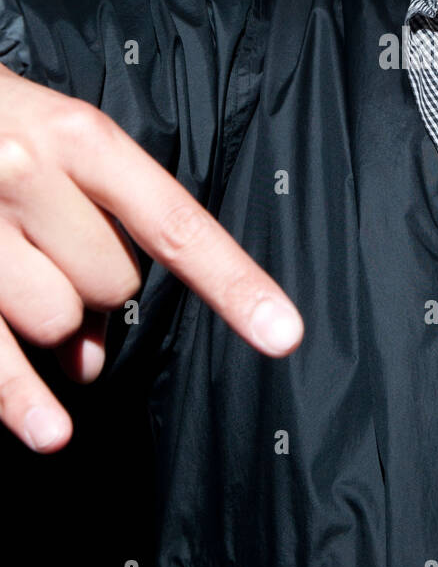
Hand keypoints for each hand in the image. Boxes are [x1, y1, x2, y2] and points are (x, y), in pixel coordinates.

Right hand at [0, 63, 303, 453]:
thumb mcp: (53, 137)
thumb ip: (95, 223)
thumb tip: (88, 352)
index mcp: (80, 135)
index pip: (176, 224)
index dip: (235, 283)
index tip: (282, 333)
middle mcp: (29, 172)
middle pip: (115, 284)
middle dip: (99, 287)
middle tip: (56, 250)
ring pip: (58, 322)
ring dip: (52, 324)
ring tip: (18, 277)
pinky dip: (21, 398)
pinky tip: (49, 430)